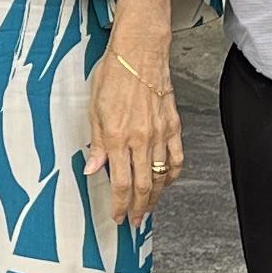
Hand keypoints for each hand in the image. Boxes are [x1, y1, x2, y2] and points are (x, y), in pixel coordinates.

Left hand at [84, 39, 185, 224]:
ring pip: (161, 176)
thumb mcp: (94, 109)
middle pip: (143, 186)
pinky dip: (173, 174)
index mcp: (117, 137)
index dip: (120, 205)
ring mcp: (160, 133)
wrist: (141, 52)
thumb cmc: (115, 74)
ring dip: (156, 197)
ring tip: (150, 207)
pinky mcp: (173, 125)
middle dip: (139, 208)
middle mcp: (140, 139)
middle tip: (136, 220)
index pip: (120, 183)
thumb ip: (96, 143)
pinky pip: (177, 157)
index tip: (118, 216)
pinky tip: (167, 181)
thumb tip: (94, 169)